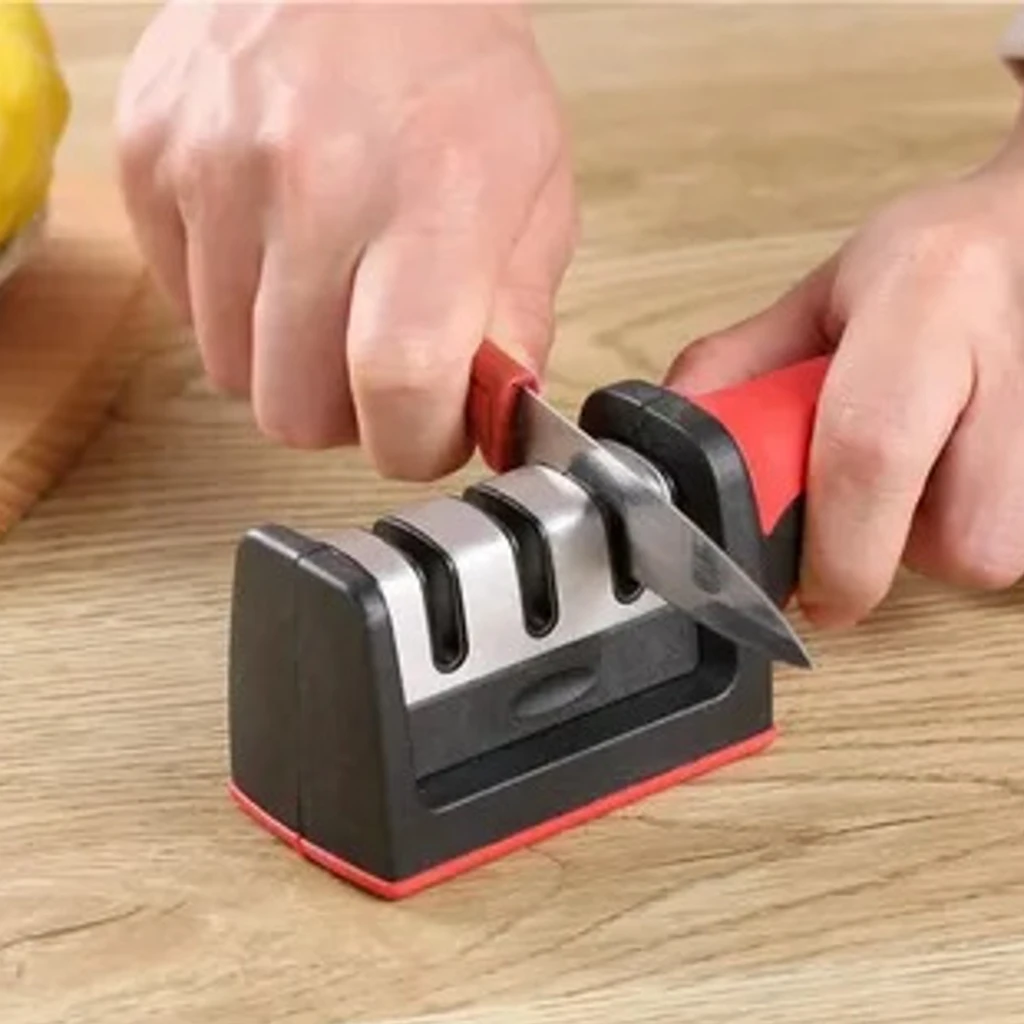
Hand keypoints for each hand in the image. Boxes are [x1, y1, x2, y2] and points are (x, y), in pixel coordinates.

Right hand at [114, 1, 575, 478]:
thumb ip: (517, 321)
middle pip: (297, 410)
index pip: (398, 388)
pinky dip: (233, 303)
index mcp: (433, 201)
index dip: (413, 444)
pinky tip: (275, 243)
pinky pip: (182, 305)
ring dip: (285, 361)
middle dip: (345, 413)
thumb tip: (488, 419)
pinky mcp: (153, 159)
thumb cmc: (461, 74)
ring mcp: (216, 169)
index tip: (425, 434)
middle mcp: (314, 185)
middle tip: (373, 360)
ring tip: (325, 290)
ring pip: (232, 372)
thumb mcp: (538, 196)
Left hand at [666, 113, 1023, 627]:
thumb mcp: (820, 296)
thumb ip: (739, 368)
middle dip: (891, 550)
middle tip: (865, 495)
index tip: (811, 595)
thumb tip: (672, 439)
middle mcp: (1011, 363)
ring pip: (986, 553)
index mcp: (923, 308)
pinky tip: (953, 460)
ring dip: (929, 532)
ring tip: (917, 459)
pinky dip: (964, 519)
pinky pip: (1008, 539)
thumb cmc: (927, 265)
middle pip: (958, 543)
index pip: (872, 452)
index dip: (836, 550)